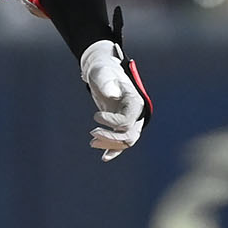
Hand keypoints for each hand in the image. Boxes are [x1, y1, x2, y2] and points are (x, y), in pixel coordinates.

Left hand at [80, 39, 145, 161]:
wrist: (101, 70)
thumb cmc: (103, 69)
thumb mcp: (103, 73)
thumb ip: (107, 83)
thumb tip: (111, 95)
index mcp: (135, 102)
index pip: (127, 121)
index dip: (112, 123)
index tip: (96, 116)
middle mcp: (136, 113)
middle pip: (129, 135)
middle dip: (111, 138)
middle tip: (92, 135)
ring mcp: (129, 119)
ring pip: (125, 140)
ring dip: (110, 144)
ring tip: (92, 142)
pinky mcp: (120, 123)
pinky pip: (121, 141)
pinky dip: (114, 149)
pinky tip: (105, 158)